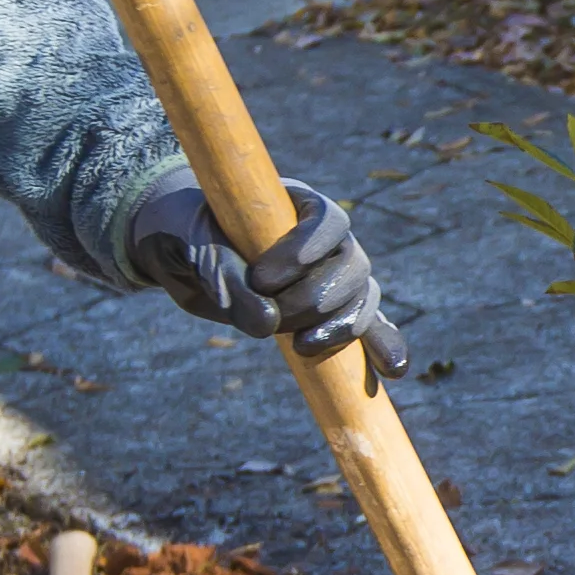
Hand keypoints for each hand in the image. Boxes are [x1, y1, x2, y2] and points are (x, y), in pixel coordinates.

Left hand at [121, 173, 404, 381]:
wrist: (180, 252)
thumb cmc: (188, 234)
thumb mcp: (196, 247)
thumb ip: (225, 276)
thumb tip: (267, 324)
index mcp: (298, 205)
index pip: (328, 221)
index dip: (305, 249)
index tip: (263, 278)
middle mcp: (325, 239)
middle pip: (352, 266)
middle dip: (315, 299)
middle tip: (271, 317)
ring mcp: (330, 276)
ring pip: (361, 299)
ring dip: (340, 327)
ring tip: (302, 347)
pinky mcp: (327, 313)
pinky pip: (367, 327)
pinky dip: (381, 346)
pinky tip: (394, 369)